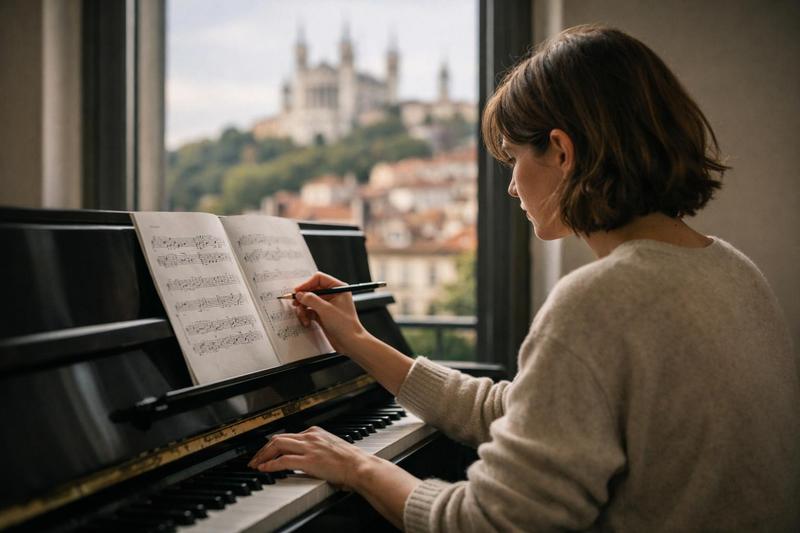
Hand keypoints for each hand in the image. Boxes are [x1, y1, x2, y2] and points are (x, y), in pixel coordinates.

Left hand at [247, 426, 372, 490]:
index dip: (274, 444)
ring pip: (277, 445)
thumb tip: (307, 459)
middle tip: (255, 458)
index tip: (267, 451)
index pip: (289, 435)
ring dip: (263, 455)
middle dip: (264, 448)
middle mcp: (310, 436)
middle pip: (279, 438)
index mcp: (316, 432)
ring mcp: (309, 447)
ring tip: (255, 464)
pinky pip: (283, 460)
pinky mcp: (308, 460)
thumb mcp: (331, 448)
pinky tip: (264, 469)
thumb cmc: (350, 461)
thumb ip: (317, 449)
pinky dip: (270, 464)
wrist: (359, 466)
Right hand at [292, 272, 372, 354]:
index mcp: (338, 288)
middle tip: (295, 304)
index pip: (319, 279)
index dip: (307, 284)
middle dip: (303, 298)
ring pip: (309, 301)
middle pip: (312, 290)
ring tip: (302, 316)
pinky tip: (306, 322)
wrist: (350, 342)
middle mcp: (333, 295)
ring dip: (303, 309)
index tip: (297, 292)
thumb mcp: (326, 310)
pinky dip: (306, 315)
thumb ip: (311, 299)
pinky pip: (310, 311)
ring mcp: (328, 305)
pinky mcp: (323, 315)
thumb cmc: (345, 325)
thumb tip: (300, 294)